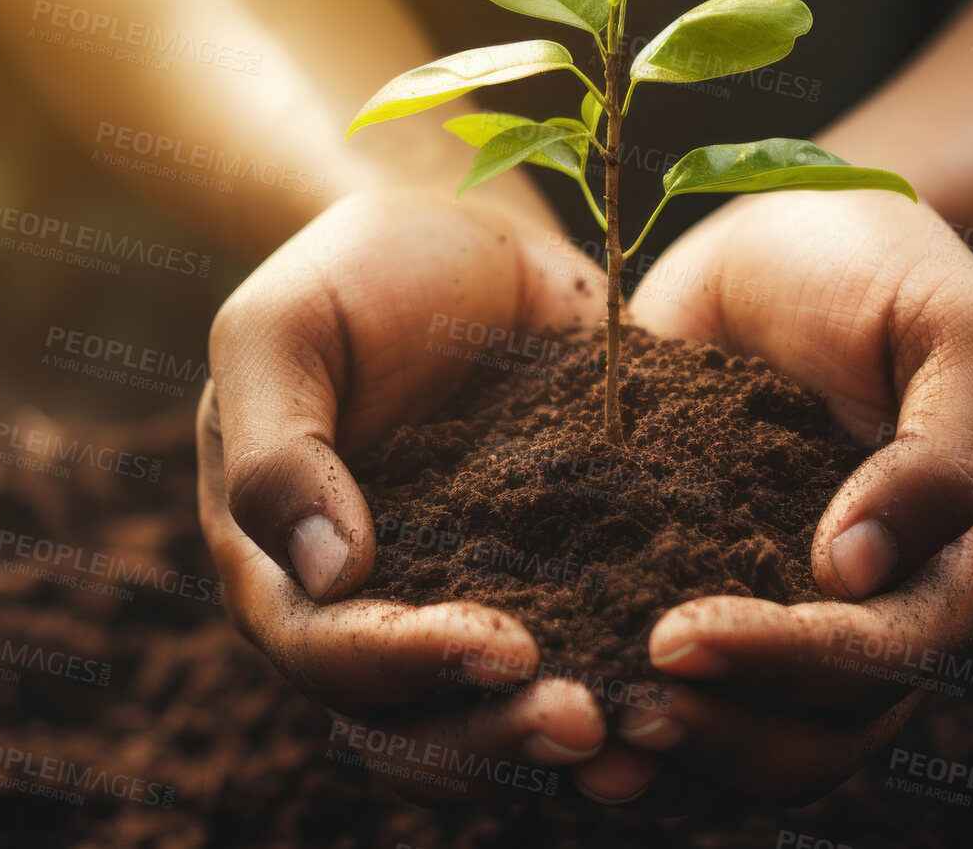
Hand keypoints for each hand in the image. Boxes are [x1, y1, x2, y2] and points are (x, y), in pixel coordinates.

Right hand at [197, 189, 611, 803]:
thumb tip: (332, 573)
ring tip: (646, 733)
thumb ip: (277, 446)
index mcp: (282, 569)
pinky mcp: (555, 586)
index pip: (330, 652)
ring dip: (563, 738)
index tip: (503, 643)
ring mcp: (464, 607)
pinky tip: (694, 693)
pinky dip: (625, 688)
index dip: (408, 664)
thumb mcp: (282, 328)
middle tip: (589, 721)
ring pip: (496, 717)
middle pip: (416, 723)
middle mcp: (371, 614)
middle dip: (499, 732)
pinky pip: (581, 660)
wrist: (461, 234)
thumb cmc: (354, 273)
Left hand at [592, 189, 972, 807]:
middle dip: (725, 728)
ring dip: (678, 749)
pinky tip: (562, 716)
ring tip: (586, 737)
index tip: (683, 636)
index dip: (795, 662)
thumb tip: (859, 573)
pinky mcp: (712, 594)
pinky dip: (634, 716)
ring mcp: (796, 615)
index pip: (892, 653)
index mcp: (959, 562)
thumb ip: (941, 449)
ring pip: (757, 738)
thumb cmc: (884, 267)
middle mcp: (884, 614)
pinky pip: (691, 689)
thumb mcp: (951, 328)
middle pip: (824, 730)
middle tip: (621, 709)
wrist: (790, 235)